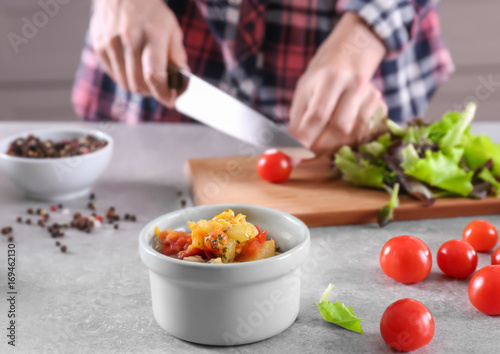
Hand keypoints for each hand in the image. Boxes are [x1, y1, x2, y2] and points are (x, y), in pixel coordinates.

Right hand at [90, 0, 187, 106]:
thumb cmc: (151, 13)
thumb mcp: (172, 29)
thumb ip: (177, 56)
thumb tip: (181, 82)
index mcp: (152, 34)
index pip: (154, 75)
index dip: (163, 93)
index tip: (171, 100)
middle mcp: (129, 38)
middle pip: (139, 83)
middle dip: (153, 92)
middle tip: (161, 89)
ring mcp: (111, 42)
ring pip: (126, 83)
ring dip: (139, 88)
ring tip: (148, 78)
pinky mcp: (99, 46)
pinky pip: (115, 75)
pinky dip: (126, 79)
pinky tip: (133, 68)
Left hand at [288, 12, 386, 156]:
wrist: (347, 61)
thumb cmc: (319, 82)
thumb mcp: (303, 96)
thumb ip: (296, 125)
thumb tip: (287, 153)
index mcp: (331, 78)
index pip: (318, 116)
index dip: (305, 140)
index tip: (293, 157)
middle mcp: (355, 85)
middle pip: (339, 128)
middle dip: (320, 148)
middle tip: (306, 155)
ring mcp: (372, 96)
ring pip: (352, 136)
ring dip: (333, 146)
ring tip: (321, 141)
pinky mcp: (381, 107)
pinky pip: (364, 136)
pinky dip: (348, 142)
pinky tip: (338, 134)